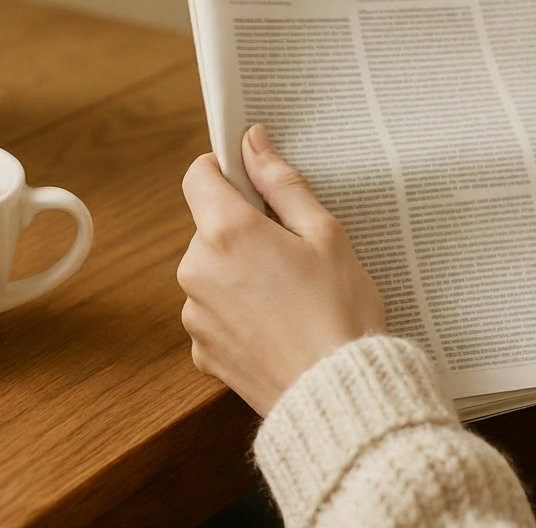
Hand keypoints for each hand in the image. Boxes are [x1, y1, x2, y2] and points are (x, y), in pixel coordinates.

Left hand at [178, 125, 385, 415]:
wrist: (337, 394)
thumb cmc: (340, 312)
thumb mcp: (325, 235)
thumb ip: (281, 183)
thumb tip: (252, 141)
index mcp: (226, 232)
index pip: (199, 176)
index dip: (223, 171)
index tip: (249, 182)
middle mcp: (197, 269)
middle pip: (209, 229)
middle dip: (243, 233)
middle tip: (292, 255)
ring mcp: (194, 313)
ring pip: (211, 273)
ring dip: (238, 276)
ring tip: (289, 300)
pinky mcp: (200, 350)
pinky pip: (214, 315)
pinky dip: (237, 316)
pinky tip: (276, 329)